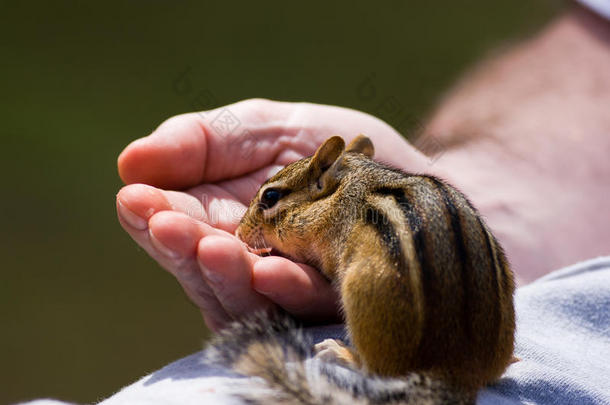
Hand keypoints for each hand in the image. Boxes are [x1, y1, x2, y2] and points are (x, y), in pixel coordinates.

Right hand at [116, 99, 430, 330]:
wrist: (420, 184)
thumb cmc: (342, 158)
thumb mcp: (272, 129)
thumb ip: (207, 141)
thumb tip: (132, 159)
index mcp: (223, 220)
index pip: (174, 223)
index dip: (153, 213)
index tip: (136, 197)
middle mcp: (248, 263)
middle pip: (202, 267)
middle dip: (182, 247)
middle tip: (164, 225)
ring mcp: (287, 294)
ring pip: (243, 298)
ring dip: (225, 275)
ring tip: (211, 246)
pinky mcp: (329, 313)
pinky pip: (301, 312)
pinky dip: (285, 294)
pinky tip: (271, 272)